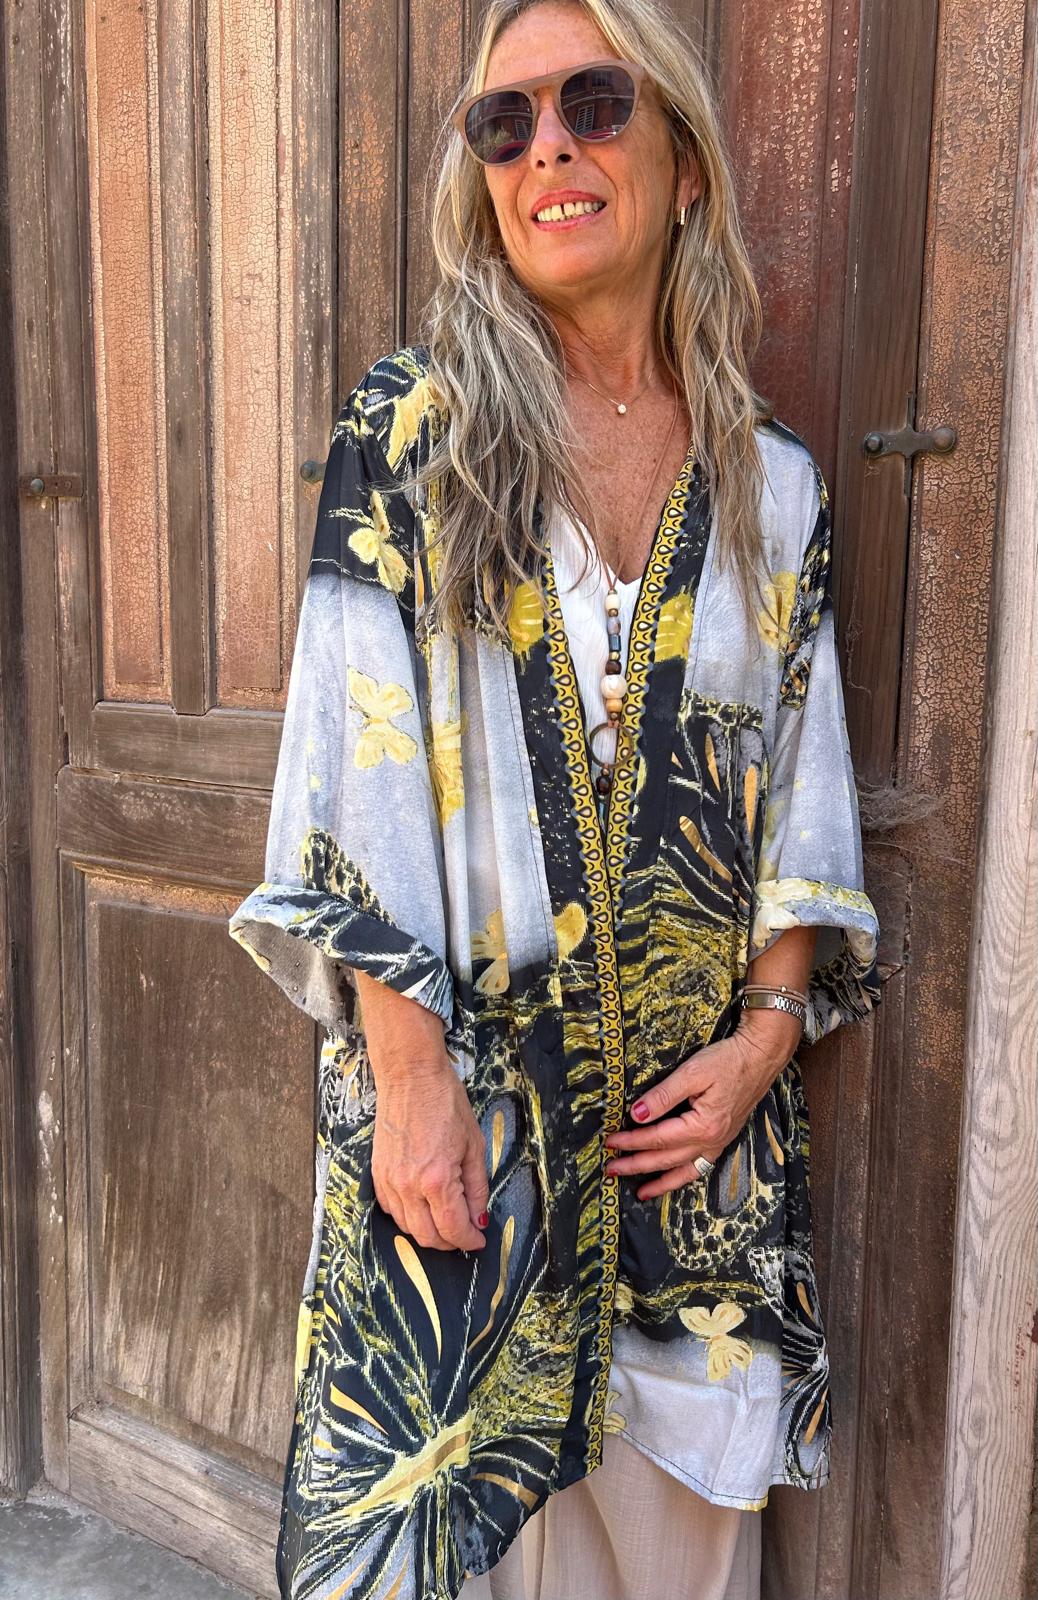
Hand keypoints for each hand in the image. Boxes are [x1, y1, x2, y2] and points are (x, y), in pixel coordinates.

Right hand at [370, 1056, 489, 1252]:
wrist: (411, 1077)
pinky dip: (407, 1217)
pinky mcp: (377, 1173)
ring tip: (445, 1220)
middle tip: (464, 1234)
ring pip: (406, 1228)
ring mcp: (389, 1181)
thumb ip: (477, 1188)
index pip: (452, 1228)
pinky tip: (422, 1206)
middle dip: (449, 1243)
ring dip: (428, 1232)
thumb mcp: (474, 1145)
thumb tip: (478, 1219)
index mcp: (437, 1179)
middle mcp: (408, 1186)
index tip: (479, 1241)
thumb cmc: (446, 1103)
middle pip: (427, 1237)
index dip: (469, 1241)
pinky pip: (390, 1210)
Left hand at [603, 1027, 791, 1201]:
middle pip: (667, 1159)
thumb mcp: (692, 1072)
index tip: (610, 1142)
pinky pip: (700, 1167)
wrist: (760, 1057)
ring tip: (640, 1192)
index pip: (657, 1138)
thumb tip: (636, 1114)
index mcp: (702, 1126)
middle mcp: (712, 1141)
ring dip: (660, 1183)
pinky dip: (683, 1177)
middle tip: (611, 1169)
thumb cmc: (727, 1060)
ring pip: (685, 1172)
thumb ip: (663, 1096)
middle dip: (637, 1165)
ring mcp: (719, 1143)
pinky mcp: (723, 1139)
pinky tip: (673, 1181)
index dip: (631, 1141)